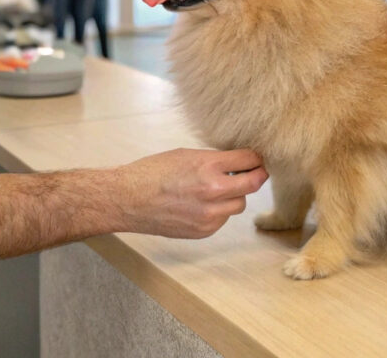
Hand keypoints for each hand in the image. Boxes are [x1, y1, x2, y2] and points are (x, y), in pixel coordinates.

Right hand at [117, 148, 267, 238]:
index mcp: (208, 167)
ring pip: (239, 204)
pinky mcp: (203, 231)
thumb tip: (235, 163)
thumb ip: (213, 160)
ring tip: (218, 189)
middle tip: (256, 172)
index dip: (256, 158)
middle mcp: (213, 192)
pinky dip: (219, 211)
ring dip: (235, 195)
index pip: (248, 160)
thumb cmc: (152, 172)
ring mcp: (209, 215)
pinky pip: (223, 219)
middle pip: (252, 184)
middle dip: (256, 176)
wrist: (129, 199)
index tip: (257, 158)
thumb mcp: (186, 155)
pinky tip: (202, 204)